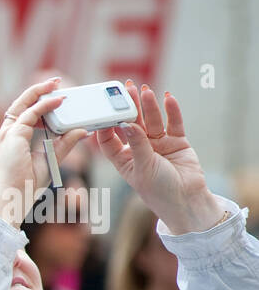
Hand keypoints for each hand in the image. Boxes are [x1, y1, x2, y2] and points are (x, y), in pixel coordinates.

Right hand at [0, 77, 86, 225]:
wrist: (13, 198)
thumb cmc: (26, 185)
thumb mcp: (51, 159)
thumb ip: (64, 144)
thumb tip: (82, 130)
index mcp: (12, 140)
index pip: (24, 115)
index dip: (38, 104)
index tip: (55, 97)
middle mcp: (7, 134)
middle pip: (20, 104)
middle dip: (37, 90)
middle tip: (55, 82)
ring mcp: (8, 134)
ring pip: (23, 104)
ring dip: (40, 91)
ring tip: (56, 84)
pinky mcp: (13, 135)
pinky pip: (31, 113)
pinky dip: (46, 105)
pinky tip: (59, 100)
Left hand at [95, 83, 223, 233]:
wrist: (187, 200)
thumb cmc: (158, 191)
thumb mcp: (142, 168)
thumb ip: (137, 145)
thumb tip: (127, 123)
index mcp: (123, 159)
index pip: (110, 139)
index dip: (106, 125)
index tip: (102, 111)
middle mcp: (139, 149)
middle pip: (131, 124)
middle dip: (128, 107)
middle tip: (125, 89)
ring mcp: (159, 144)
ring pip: (152, 121)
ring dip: (149, 105)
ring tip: (145, 90)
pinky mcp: (177, 141)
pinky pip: (174, 123)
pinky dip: (172, 111)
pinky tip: (168, 97)